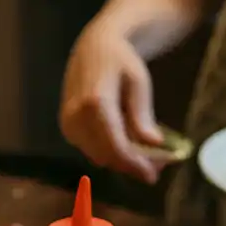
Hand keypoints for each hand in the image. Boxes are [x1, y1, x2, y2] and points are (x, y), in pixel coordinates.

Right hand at [60, 19, 167, 183]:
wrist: (92, 49)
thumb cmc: (120, 60)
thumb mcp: (138, 82)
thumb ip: (142, 115)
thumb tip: (154, 144)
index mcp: (94, 104)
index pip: (115, 146)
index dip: (135, 165)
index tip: (153, 176)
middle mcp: (76, 118)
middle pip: (106, 156)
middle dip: (132, 165)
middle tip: (157, 167)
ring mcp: (68, 126)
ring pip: (99, 157)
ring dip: (122, 161)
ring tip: (147, 157)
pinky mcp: (67, 130)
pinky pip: (92, 150)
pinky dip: (111, 153)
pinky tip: (129, 146)